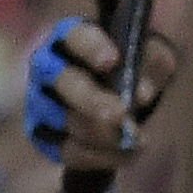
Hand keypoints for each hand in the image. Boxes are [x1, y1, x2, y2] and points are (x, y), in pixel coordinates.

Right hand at [25, 15, 173, 170]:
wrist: (124, 93)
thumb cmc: (136, 62)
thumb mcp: (152, 55)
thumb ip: (150, 66)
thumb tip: (139, 95)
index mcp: (71, 36)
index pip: (75, 37)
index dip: (92, 48)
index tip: (113, 62)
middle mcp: (47, 67)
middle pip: (64, 82)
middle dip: (93, 100)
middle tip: (122, 114)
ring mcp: (40, 103)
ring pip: (65, 120)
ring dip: (102, 134)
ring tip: (136, 140)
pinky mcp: (43, 136)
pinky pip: (68, 150)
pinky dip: (100, 156)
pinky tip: (128, 155)